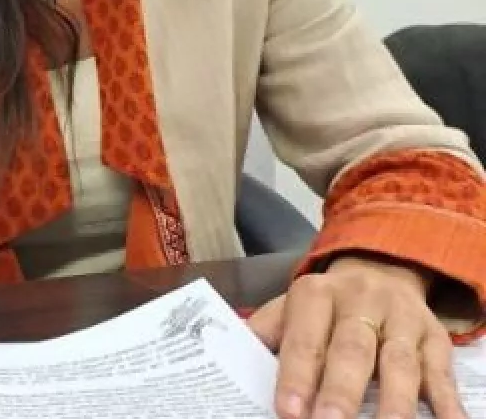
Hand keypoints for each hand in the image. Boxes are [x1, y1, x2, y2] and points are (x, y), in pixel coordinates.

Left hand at [248, 254, 462, 418]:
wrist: (381, 270)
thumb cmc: (326, 306)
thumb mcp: (290, 308)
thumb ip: (266, 334)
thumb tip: (228, 362)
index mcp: (316, 295)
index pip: (303, 339)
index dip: (295, 376)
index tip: (287, 410)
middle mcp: (361, 303)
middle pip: (351, 350)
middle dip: (340, 391)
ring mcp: (402, 321)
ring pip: (400, 363)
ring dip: (394, 402)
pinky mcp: (436, 339)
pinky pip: (442, 374)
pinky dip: (447, 404)